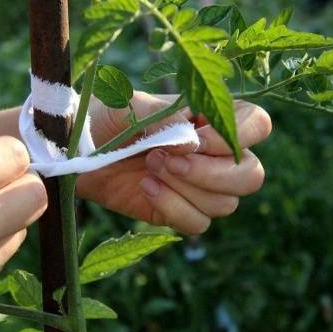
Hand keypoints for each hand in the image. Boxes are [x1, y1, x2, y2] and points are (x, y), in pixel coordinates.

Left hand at [77, 92, 271, 234]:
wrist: (76, 149)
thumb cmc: (106, 117)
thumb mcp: (131, 107)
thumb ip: (164, 120)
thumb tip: (193, 144)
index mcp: (211, 118)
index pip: (257, 125)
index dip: (236, 136)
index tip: (195, 138)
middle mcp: (214, 154)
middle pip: (251, 175)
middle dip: (210, 173)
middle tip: (163, 159)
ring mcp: (200, 186)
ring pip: (226, 204)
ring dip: (184, 188)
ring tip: (148, 168)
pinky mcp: (179, 211)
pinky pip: (198, 224)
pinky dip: (172, 209)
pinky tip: (145, 188)